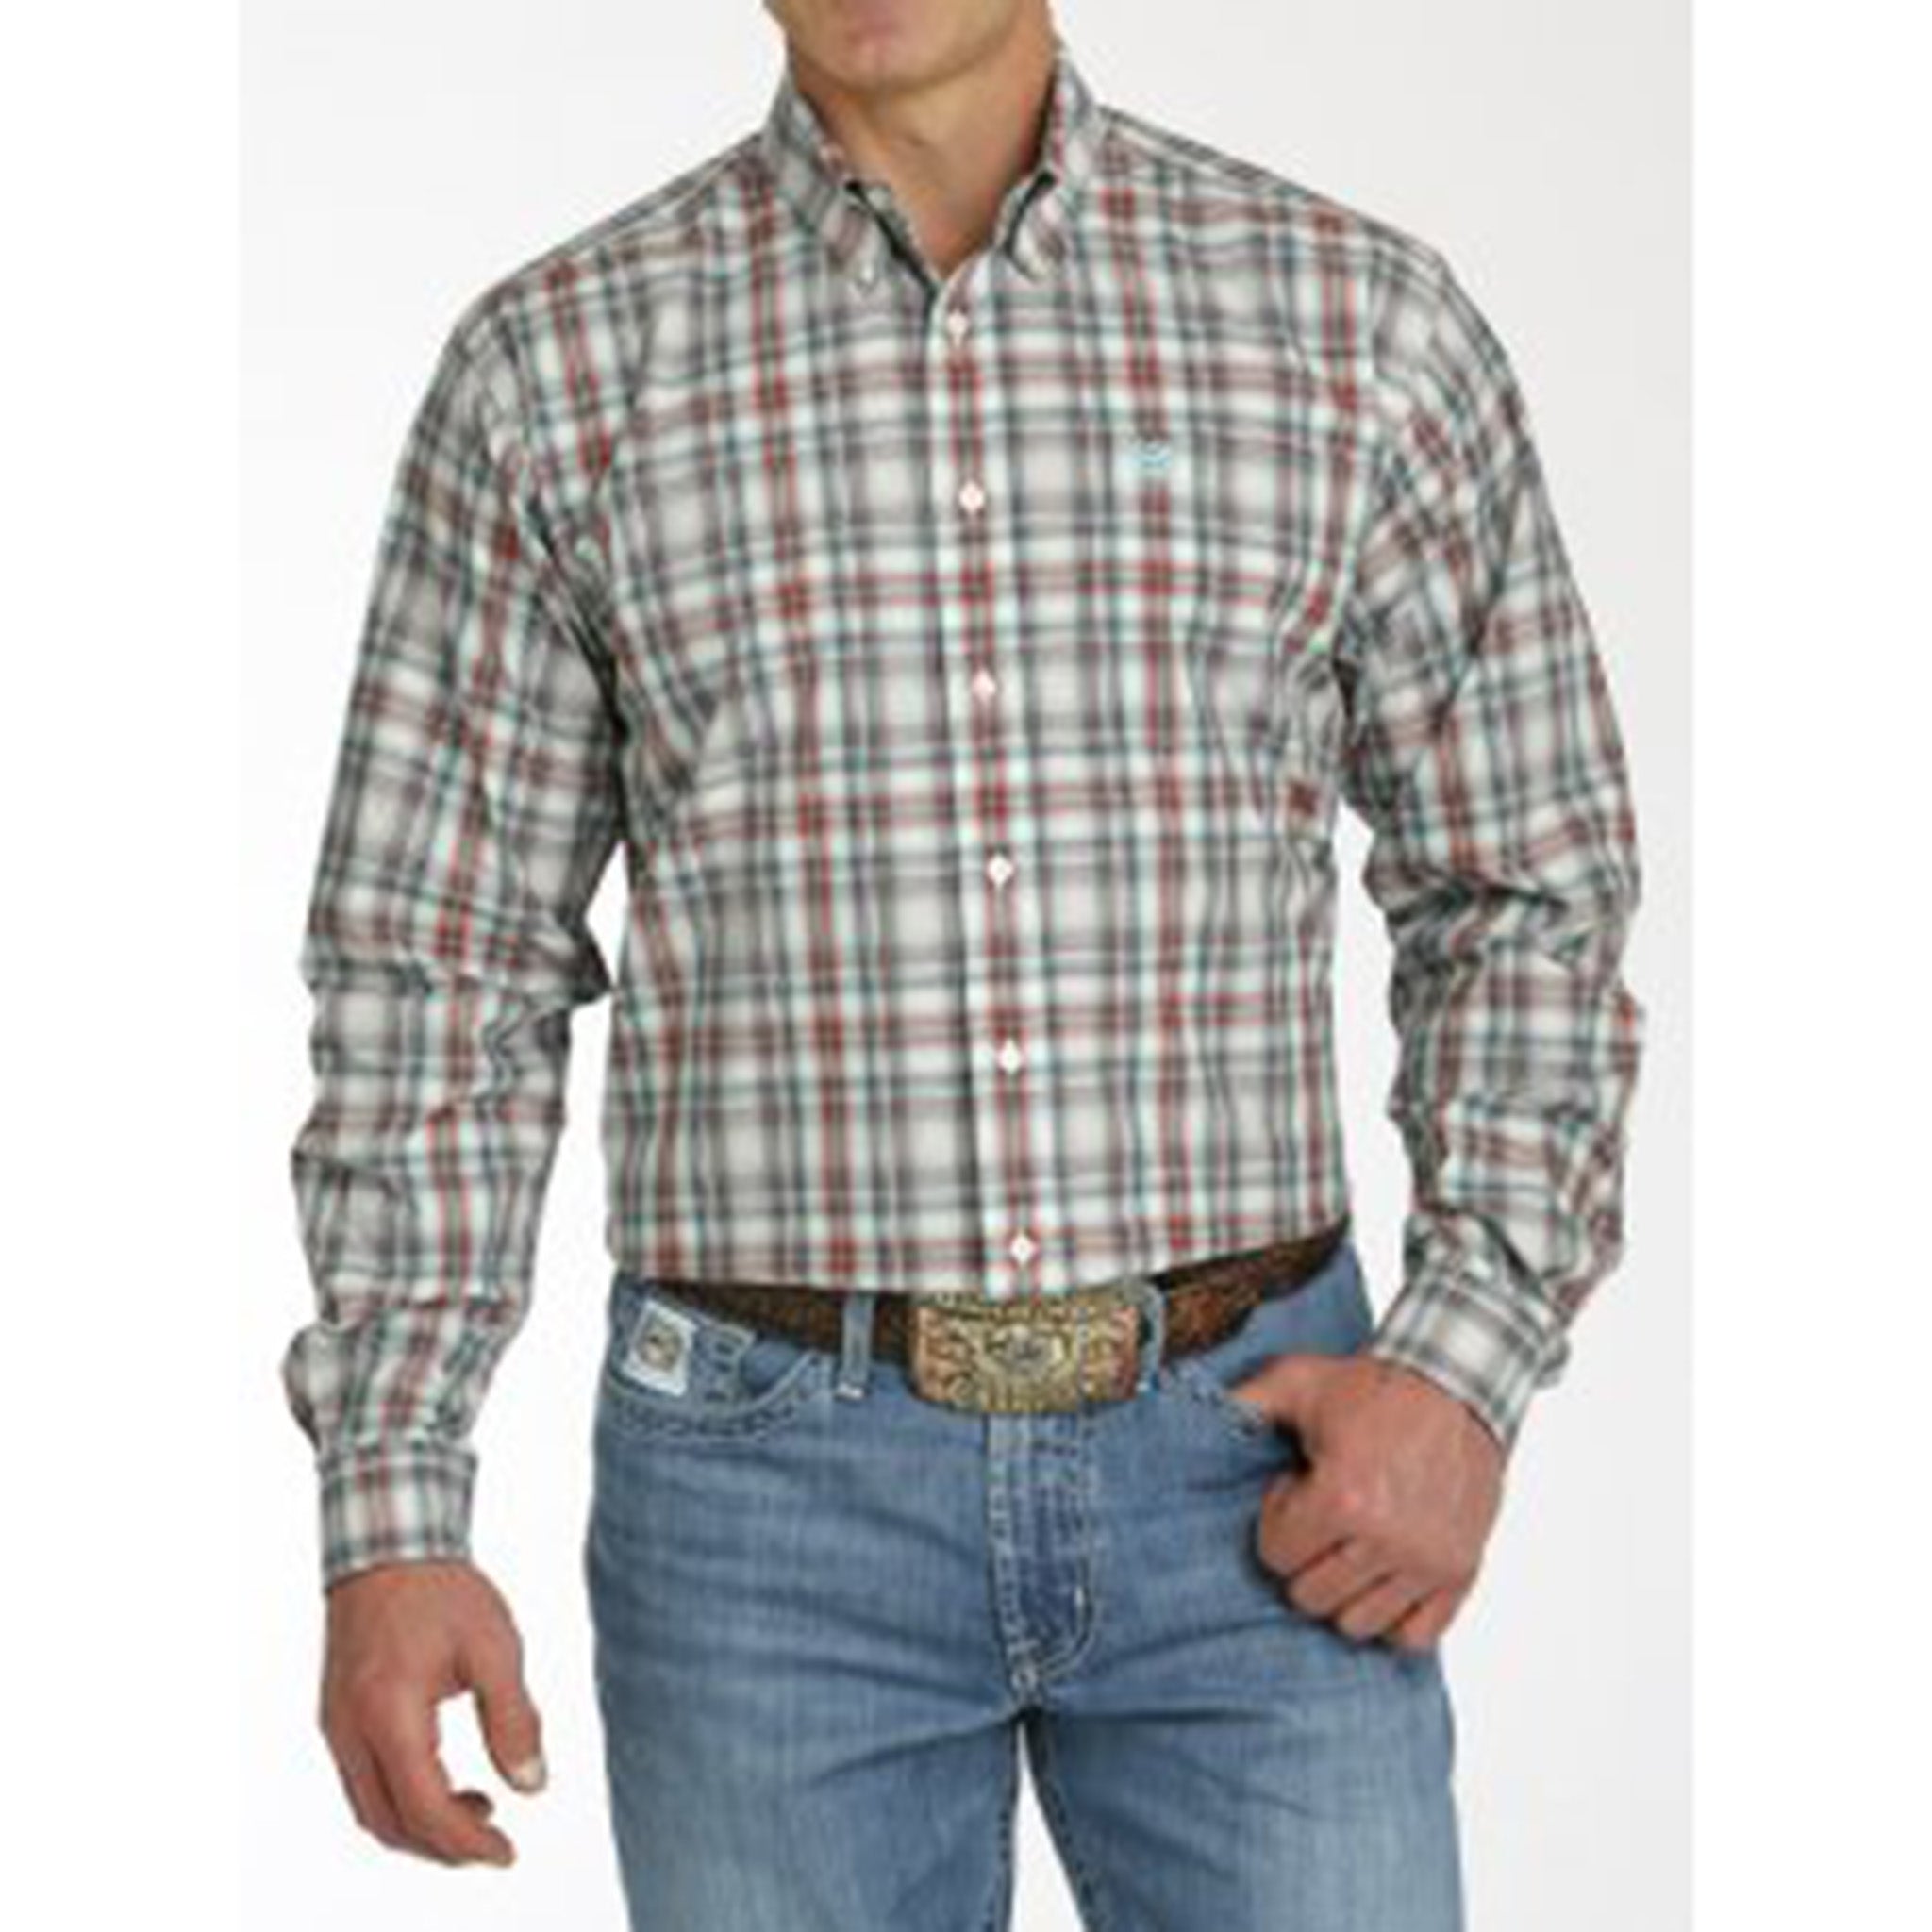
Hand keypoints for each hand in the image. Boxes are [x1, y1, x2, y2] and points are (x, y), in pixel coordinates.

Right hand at [318, 1559, 546, 1865]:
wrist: (388, 1544)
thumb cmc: (443, 1590)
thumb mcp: (495, 1647)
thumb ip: (514, 1719)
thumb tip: (533, 1786)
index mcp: (389, 1712)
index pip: (424, 1808)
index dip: (466, 1843)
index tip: (507, 1853)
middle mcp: (349, 1729)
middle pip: (389, 1824)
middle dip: (442, 1847)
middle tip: (495, 1842)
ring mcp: (335, 1725)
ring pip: (370, 1810)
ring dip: (420, 1828)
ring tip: (478, 1811)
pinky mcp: (336, 1717)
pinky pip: (363, 1783)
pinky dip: (402, 1801)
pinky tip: (445, 1782)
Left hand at [1225, 1354, 1505, 1650]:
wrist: (1456, 1385)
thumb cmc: (1375, 1387)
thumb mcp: (1298, 1380)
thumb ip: (1245, 1403)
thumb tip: (1185, 1407)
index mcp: (1344, 1498)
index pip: (1277, 1557)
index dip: (1278, 1522)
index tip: (1296, 1491)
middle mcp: (1388, 1540)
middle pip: (1312, 1598)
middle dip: (1304, 1561)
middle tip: (1320, 1522)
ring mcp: (1427, 1562)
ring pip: (1358, 1625)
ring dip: (1345, 1591)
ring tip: (1351, 1546)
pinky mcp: (1460, 1574)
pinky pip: (1415, 1636)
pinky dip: (1395, 1617)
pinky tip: (1384, 1576)